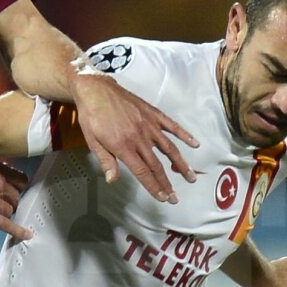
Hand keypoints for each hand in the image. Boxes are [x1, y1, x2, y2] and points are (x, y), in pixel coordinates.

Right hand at [0, 160, 31, 237]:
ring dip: (6, 212)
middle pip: (16, 196)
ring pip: (11, 210)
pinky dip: (17, 230)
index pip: (21, 179)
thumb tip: (4, 170)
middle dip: (11, 200)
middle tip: (1, 202)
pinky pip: (5, 224)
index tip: (16, 189)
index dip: (18, 186)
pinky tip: (26, 234)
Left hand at [71, 73, 197, 202]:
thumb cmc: (92, 116)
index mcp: (123, 146)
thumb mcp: (93, 141)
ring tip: (191, 176)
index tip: (163, 198)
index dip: (153, 186)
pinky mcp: (152, 114)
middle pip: (157, 165)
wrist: (95, 89)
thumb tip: (112, 180)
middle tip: (175, 197)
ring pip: (169, 148)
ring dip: (181, 164)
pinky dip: (184, 135)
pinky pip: (171, 126)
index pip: (142, 172)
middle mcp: (139, 137)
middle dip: (167, 183)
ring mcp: (148, 125)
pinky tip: (195, 143)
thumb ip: (106, 161)